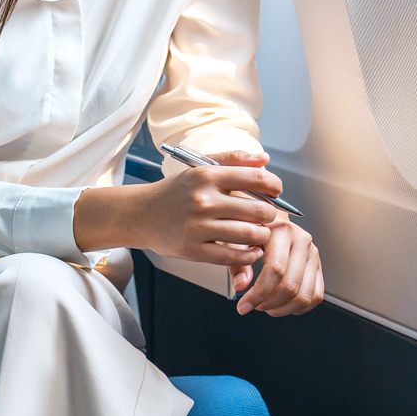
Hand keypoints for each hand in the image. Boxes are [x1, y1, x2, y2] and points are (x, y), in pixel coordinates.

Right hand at [73, 150, 280, 268]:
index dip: (274, 186)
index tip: (276, 191)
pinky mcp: (194, 250)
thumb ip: (233, 160)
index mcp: (207, 176)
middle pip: (257, 210)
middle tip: (268, 216)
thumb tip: (265, 159)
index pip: (255, 178)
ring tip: (261, 233)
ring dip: (262, 236)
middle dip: (270, 215)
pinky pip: (233, 256)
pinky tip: (251, 250)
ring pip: (249, 234)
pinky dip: (249, 255)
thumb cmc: (175, 191)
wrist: (140, 215)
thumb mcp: (200, 168)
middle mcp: (203, 200)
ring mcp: (198, 227)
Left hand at [234, 214, 322, 316]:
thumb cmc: (253, 230)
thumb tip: (242, 285)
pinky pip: (316, 296)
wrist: (270, 220)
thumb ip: (237, 262)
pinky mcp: (318, 266)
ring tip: (267, 306)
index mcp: (283, 231)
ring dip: (283, 309)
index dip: (258, 293)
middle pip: (290, 286)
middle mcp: (302, 240)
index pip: (275, 269)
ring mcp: (313, 254)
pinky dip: (299, 308)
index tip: (244, 306)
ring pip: (304, 295)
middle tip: (254, 306)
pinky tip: (283, 305)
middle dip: (269, 304)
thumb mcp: (238, 239)